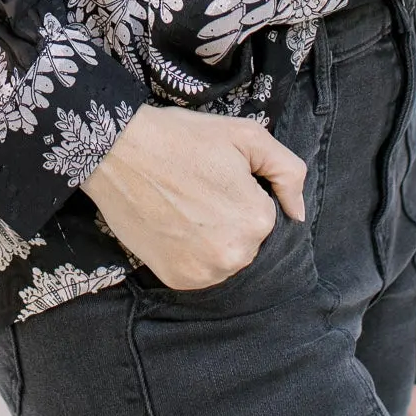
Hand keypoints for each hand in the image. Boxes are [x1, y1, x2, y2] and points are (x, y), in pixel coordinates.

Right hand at [82, 102, 307, 289]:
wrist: (117, 151)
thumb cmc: (182, 138)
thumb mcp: (246, 135)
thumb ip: (287, 171)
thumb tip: (298, 212)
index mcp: (257, 220)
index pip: (264, 213)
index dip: (242, 191)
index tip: (215, 175)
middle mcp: (235, 256)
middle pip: (247, 238)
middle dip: (230, 216)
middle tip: (198, 189)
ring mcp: (204, 273)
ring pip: (225, 257)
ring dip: (213, 238)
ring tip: (184, 207)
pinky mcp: (177, 280)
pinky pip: (200, 270)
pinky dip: (191, 252)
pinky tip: (174, 224)